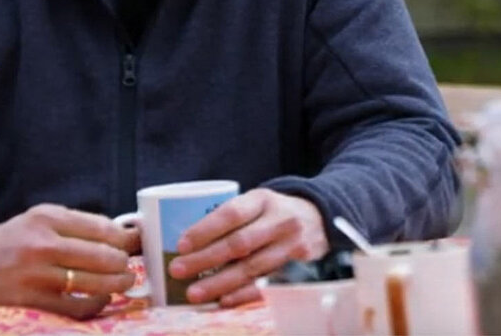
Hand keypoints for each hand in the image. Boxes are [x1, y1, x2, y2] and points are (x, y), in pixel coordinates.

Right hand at [0, 203, 140, 318]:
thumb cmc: (15, 239)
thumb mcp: (43, 218)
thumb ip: (79, 224)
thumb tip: (124, 234)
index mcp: (48, 218)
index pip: (102, 228)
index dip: (127, 238)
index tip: (137, 243)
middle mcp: (42, 245)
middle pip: (103, 256)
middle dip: (125, 262)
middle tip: (130, 265)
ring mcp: (35, 276)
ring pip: (93, 283)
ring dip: (117, 283)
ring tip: (124, 281)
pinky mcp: (29, 303)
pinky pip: (75, 308)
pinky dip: (96, 304)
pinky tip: (101, 298)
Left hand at [168, 188, 327, 306]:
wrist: (323, 217)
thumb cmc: (277, 213)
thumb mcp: (259, 203)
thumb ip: (231, 218)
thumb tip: (187, 244)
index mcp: (264, 200)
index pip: (231, 213)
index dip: (205, 230)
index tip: (181, 244)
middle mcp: (280, 220)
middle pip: (239, 243)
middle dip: (205, 259)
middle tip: (178, 270)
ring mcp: (293, 245)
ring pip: (252, 267)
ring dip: (220, 282)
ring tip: (194, 292)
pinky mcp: (302, 267)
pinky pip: (269, 284)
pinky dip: (245, 294)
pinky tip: (224, 300)